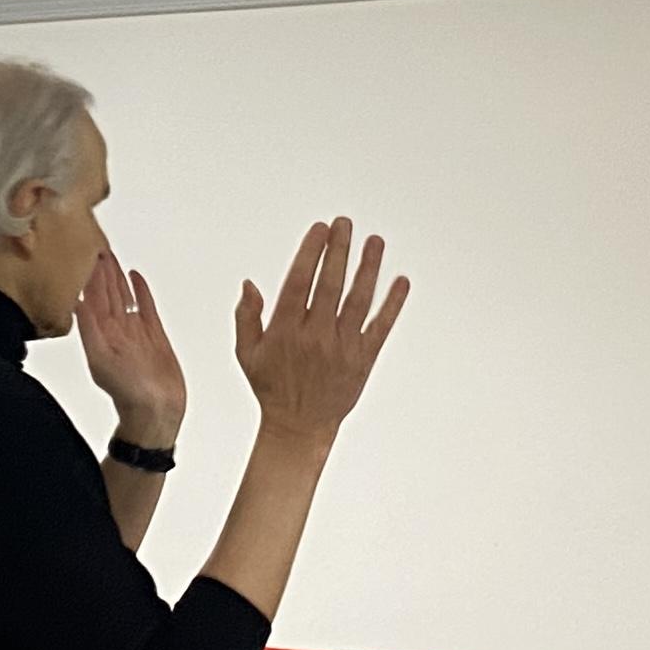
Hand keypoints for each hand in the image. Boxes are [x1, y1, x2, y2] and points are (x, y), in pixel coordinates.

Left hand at [78, 251, 184, 447]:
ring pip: (122, 296)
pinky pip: (145, 307)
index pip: (88, 297)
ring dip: (116, 277)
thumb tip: (76, 300)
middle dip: (99, 270)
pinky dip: (140, 291)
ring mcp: (134, 332)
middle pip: (104, 292)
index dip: (84, 275)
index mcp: (99, 333)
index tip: (78, 251)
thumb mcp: (102, 359)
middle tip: (94, 244)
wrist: (156, 412)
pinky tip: (136, 277)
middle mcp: (114, 330)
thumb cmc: (128, 393)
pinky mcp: (153, 335)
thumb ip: (90, 329)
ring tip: (111, 256)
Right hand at [235, 220, 410, 443]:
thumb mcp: (247, 354)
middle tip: (345, 223)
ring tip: (375, 241)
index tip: (320, 230)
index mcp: (286, 330)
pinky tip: (402, 281)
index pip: (300, 282)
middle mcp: (316, 336)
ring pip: (359, 301)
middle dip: (339, 251)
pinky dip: (393, 304)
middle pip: (331, 284)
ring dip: (369, 269)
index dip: (311, 253)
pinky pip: (381, 327)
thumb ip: (247, 317)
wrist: (299, 426)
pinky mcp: (363, 359)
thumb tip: (250, 284)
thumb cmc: (272, 386)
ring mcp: (342, 347)